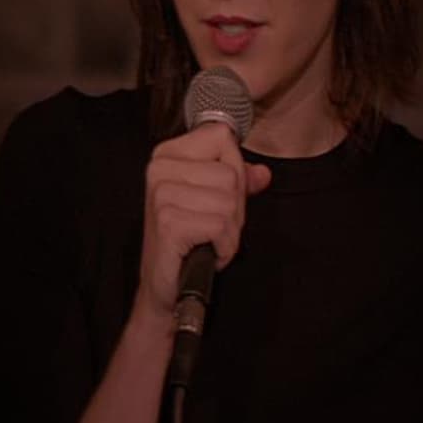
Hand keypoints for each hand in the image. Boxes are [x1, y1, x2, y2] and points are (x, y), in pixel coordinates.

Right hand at [134, 123, 271, 326]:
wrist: (165, 285)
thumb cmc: (188, 242)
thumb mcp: (214, 203)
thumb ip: (239, 183)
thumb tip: (262, 173)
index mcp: (167, 155)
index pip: (221, 137)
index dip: (234, 170)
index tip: (216, 196)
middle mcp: (159, 169)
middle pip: (231, 173)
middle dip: (234, 208)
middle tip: (210, 227)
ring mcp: (162, 195)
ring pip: (229, 201)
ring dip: (229, 230)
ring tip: (207, 239)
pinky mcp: (169, 222)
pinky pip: (221, 226)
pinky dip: (223, 246)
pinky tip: (206, 251)